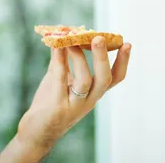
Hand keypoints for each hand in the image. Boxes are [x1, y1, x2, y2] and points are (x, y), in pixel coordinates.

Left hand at [16, 36, 131, 154]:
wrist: (37, 130)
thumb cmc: (50, 103)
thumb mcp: (59, 78)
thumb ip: (62, 60)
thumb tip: (64, 34)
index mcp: (94, 92)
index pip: (115, 77)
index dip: (123, 61)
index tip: (127, 43)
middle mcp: (89, 99)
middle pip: (105, 79)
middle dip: (103, 57)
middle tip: (99, 38)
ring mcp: (75, 104)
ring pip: (85, 81)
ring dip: (80, 58)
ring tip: (71, 40)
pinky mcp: (59, 107)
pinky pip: (61, 81)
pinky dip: (59, 63)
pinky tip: (56, 48)